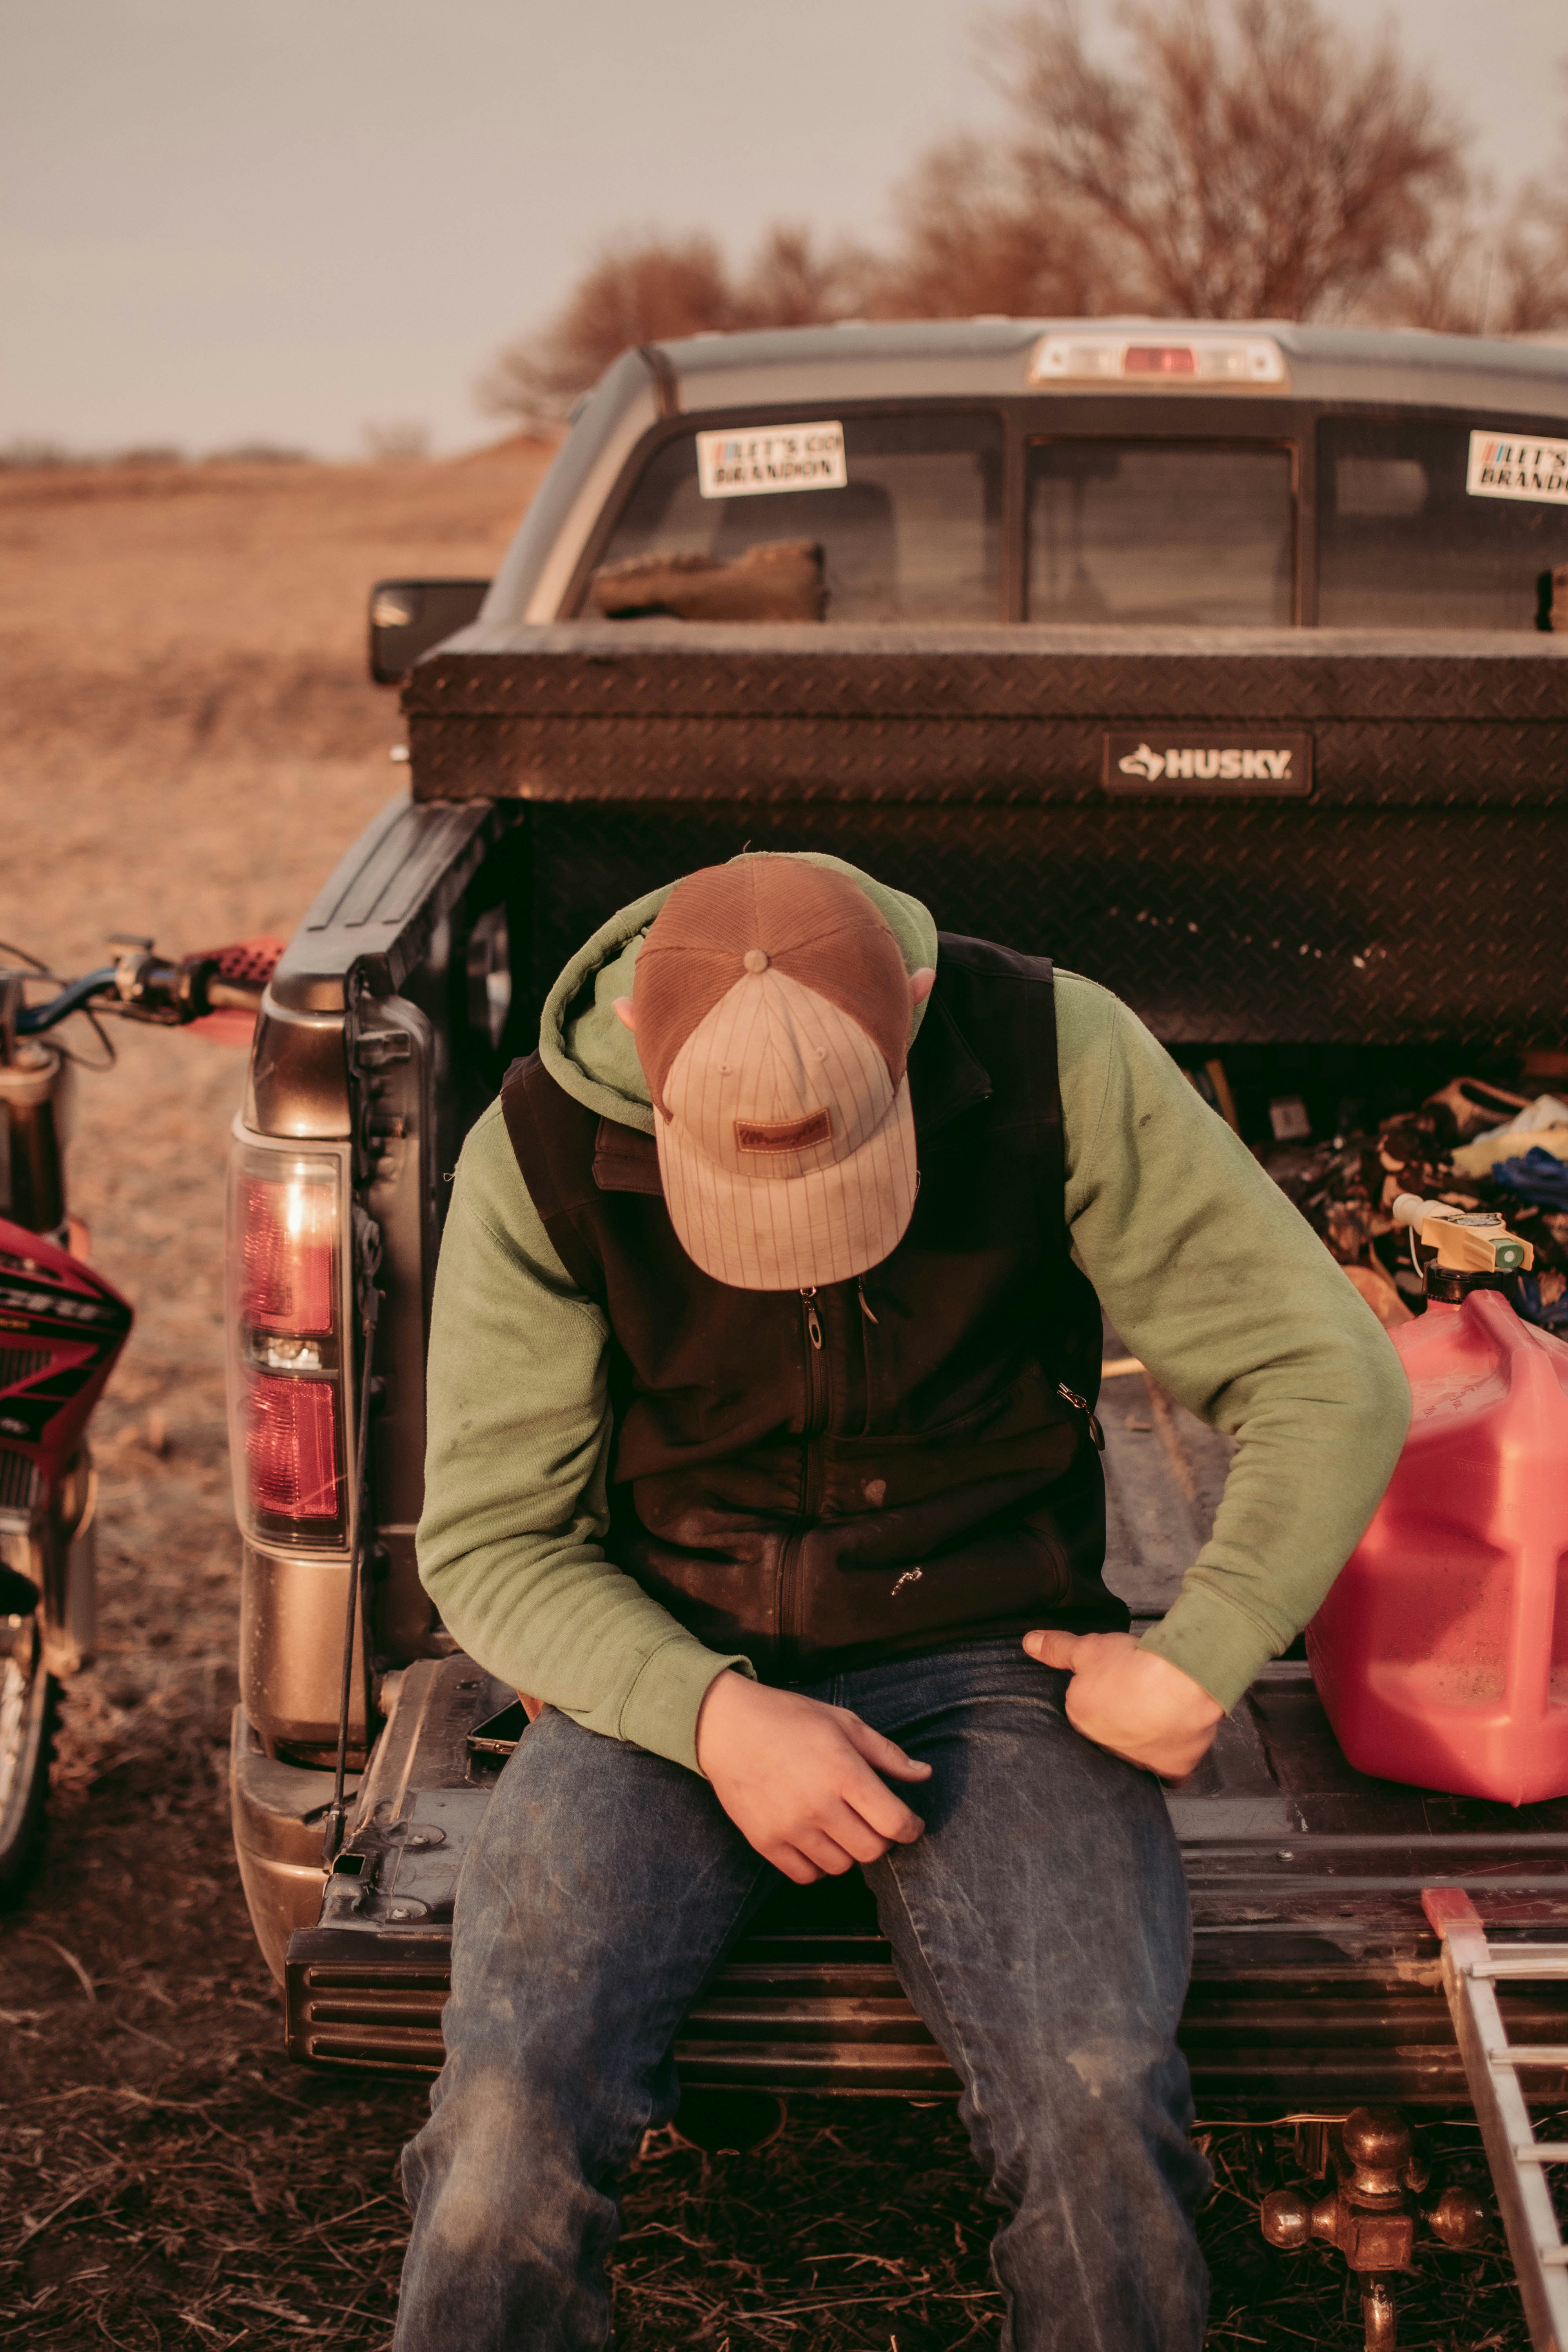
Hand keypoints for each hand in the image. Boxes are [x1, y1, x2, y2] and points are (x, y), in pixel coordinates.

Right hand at [695, 1669, 931, 1883]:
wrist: (726, 1726)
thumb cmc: (789, 1719)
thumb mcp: (843, 1723)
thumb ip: (886, 1754)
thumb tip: (924, 1775)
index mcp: (842, 1771)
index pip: (894, 1822)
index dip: (911, 1828)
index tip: (910, 1823)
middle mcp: (818, 1805)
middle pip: (872, 1851)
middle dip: (882, 1839)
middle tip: (874, 1822)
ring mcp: (789, 1827)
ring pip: (841, 1867)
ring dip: (849, 1851)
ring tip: (841, 1825)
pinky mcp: (765, 1842)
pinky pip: (806, 1874)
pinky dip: (818, 1864)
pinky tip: (816, 1838)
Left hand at [1023, 1629, 1222, 1781]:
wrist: (1180, 1683)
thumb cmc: (1134, 1665)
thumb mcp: (1088, 1648)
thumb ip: (1058, 1649)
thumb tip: (1029, 1643)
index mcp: (1082, 1719)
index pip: (1085, 1712)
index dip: (1101, 1695)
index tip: (1115, 1684)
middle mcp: (1106, 1747)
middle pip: (1110, 1735)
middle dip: (1121, 1720)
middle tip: (1137, 1696)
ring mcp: (1139, 1762)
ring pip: (1138, 1755)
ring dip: (1145, 1740)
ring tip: (1159, 1715)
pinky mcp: (1171, 1770)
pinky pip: (1169, 1775)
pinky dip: (1170, 1763)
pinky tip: (1173, 1747)